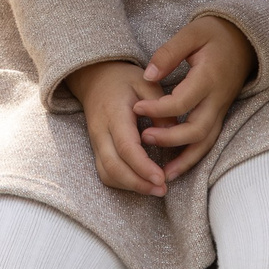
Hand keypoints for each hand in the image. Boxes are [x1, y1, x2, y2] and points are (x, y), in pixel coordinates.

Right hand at [69, 59, 169, 195]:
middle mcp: (100, 131)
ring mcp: (95, 142)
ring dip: (130, 186)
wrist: (95, 78)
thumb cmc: (124, 80)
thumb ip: (160, 107)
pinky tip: (141, 183)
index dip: (142, 166)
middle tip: (162, 189)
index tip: (161, 178)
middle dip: (137, 184)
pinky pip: (105, 173)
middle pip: (113, 167)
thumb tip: (172, 133)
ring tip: (156, 190)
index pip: (126, 146)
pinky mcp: (97, 150)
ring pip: (107, 173)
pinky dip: (122, 182)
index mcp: (114, 113)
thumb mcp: (146, 84)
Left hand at [135, 14, 255, 180]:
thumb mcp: (191, 33)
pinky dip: (193, 157)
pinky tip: (176, 167)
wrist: (244, 39)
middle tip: (143, 139)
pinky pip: (209, 141)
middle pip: (196, 130)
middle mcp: (217, 99)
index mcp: (208, 77)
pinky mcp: (221, 115)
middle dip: (169, 139)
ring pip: (205, 142)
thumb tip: (148, 75)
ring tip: (161, 173)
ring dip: (184, 159)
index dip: (157, 110)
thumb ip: (168, 53)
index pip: (181, 103)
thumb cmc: (215, 33)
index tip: (136, 108)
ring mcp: (221, 110)